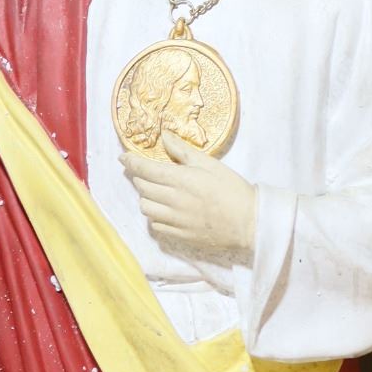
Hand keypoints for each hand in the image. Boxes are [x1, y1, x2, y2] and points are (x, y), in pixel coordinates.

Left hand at [122, 134, 257, 265]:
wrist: (248, 222)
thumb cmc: (232, 189)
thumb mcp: (210, 164)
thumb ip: (183, 151)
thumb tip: (164, 137)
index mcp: (180, 179)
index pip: (145, 169)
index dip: (130, 162)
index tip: (123, 157)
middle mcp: (173, 200)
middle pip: (142, 188)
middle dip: (139, 177)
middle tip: (145, 172)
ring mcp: (175, 220)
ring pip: (145, 208)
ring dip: (145, 197)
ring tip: (155, 191)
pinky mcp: (180, 234)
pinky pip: (156, 225)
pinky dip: (155, 215)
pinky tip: (164, 209)